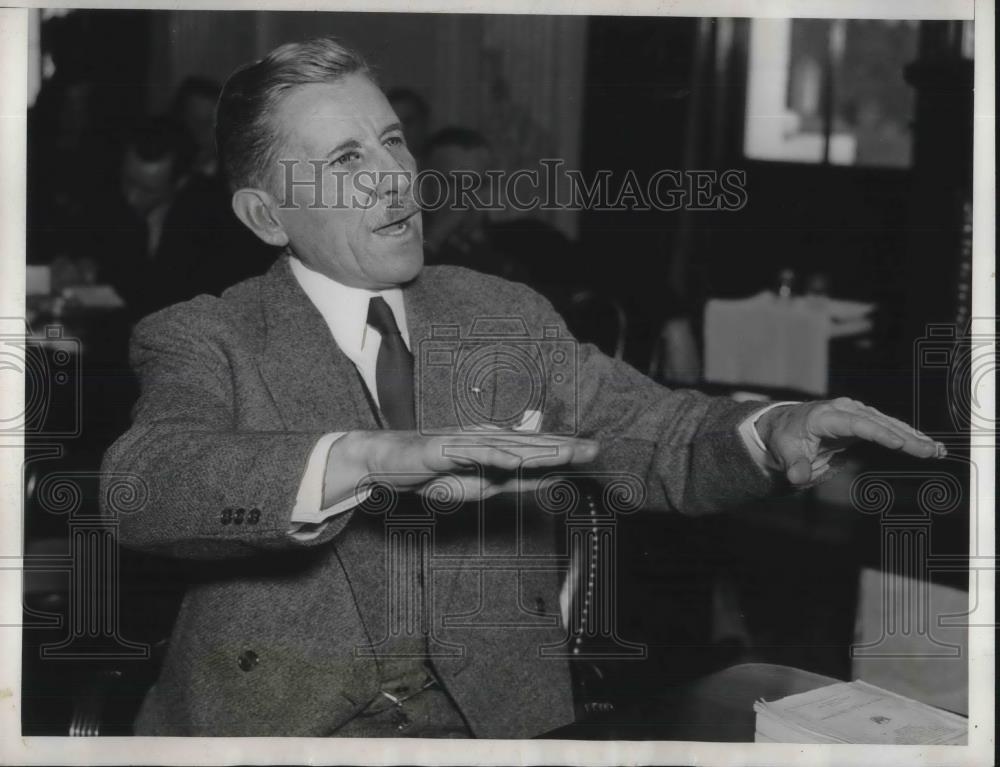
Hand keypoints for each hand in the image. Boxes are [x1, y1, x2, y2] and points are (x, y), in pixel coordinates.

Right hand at [326, 430, 598, 505]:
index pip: (535, 448)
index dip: (565, 449)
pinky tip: (515, 461)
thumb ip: (515, 482)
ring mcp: (464, 442)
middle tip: (595, 448)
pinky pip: (472, 454)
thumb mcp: (481, 486)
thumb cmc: (434, 474)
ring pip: (508, 446)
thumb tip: (549, 478)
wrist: (386, 464)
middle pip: (529, 444)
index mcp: (494, 446)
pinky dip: (495, 457)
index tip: (594, 451)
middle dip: (563, 446)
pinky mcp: (443, 449)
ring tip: (566, 453)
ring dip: (539, 449)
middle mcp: (483, 438)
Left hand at [755, 397, 945, 486]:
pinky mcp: (865, 421)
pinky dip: (909, 437)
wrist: (787, 424)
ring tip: (937, 450)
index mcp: (825, 416)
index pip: (856, 424)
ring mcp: (857, 414)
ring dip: (914, 437)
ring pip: (889, 424)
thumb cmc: (786, 438)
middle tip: (930, 451)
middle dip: (906, 437)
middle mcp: (844, 410)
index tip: (900, 443)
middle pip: (879, 423)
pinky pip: (889, 428)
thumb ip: (794, 466)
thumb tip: (797, 478)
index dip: (879, 433)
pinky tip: (928, 446)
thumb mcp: (784, 452)